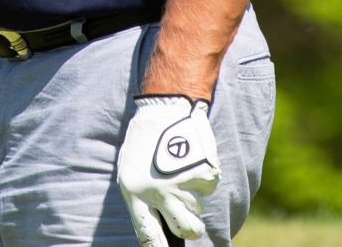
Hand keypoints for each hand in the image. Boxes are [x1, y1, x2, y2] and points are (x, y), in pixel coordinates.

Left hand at [116, 94, 219, 246]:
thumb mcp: (132, 168)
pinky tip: (192, 157)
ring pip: (198, 208)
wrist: (164, 107)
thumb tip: (158, 223)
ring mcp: (180, 184)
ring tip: (182, 169)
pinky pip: (209, 187)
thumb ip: (143, 196)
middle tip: (191, 220)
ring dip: (194, 195)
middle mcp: (157, 193)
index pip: (147, 233)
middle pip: (184, 229)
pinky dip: (204, 175)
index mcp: (134, 192)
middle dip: (191, 228)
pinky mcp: (201, 173)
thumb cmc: (145, 138)